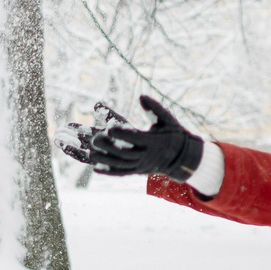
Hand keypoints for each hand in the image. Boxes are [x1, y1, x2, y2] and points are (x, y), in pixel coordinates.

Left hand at [76, 95, 204, 180]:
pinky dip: (109, 171)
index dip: (122, 133)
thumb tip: (142, 96)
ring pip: (120, 165)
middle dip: (109, 146)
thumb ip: (155, 108)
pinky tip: (95, 169)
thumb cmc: (173, 133)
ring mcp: (140, 165)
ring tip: (89, 153)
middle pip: (125, 152)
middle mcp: (146, 155)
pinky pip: (122, 173)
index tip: (109, 127)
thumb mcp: (167, 119)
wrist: (181, 157)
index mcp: (153, 141)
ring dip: (104, 160)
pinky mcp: (136, 171)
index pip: (136, 137)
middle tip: (94, 138)